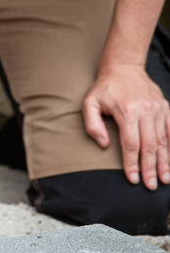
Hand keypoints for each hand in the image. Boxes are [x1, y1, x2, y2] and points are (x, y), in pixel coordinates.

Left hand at [83, 63, 169, 189]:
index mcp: (126, 111)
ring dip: (165, 161)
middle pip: (149, 145)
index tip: (133, 179)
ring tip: (164, 179)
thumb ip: (92, 124)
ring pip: (163, 140)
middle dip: (150, 168)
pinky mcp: (165, 107)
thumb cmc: (104, 88)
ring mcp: (158, 109)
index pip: (130, 144)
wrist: (124, 67)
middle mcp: (145, 111)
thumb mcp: (89, 103)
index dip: (132, 163)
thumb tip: (103, 144)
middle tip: (150, 186)